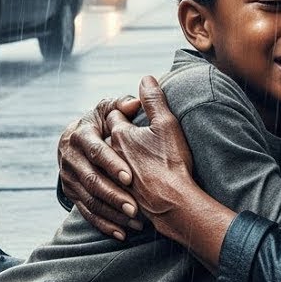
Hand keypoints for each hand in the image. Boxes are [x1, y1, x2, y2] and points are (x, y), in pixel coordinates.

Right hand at [57, 93, 143, 239]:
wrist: (76, 139)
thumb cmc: (102, 122)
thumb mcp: (108, 110)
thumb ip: (121, 105)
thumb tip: (135, 103)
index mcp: (80, 135)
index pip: (95, 150)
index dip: (112, 163)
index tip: (130, 177)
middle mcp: (70, 158)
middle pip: (91, 180)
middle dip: (114, 195)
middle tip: (135, 208)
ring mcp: (68, 178)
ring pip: (89, 200)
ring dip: (112, 213)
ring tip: (136, 222)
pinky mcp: (71, 194)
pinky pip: (87, 213)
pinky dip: (104, 225)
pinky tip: (122, 233)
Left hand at [105, 75, 198, 243]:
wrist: (171, 203)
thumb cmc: (171, 161)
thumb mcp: (166, 124)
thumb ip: (154, 100)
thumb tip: (146, 78)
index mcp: (120, 134)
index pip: (114, 115)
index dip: (124, 113)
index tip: (133, 114)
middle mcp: (112, 154)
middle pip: (109, 140)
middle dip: (117, 138)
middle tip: (133, 140)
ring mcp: (113, 176)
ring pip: (109, 165)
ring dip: (116, 164)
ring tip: (130, 167)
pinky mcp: (119, 195)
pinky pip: (113, 188)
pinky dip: (118, 187)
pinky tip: (129, 190)